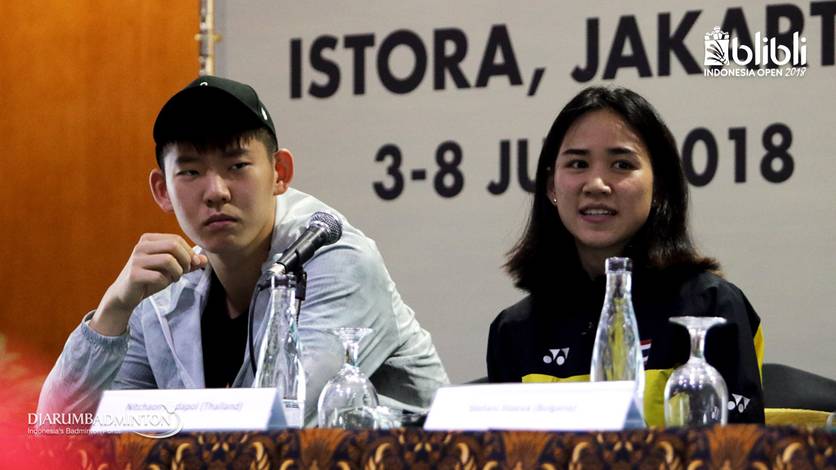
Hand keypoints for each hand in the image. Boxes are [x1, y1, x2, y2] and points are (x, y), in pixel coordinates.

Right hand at [89, 234, 207, 335]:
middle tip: (185, 272)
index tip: (193, 265)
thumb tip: (205, 260)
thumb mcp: (171, 268)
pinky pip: (159, 277)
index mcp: (149, 239)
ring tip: (174, 278)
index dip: (189, 252)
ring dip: (177, 272)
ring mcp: (136, 259)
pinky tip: (161, 284)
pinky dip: (165, 282)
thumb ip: (187, 263)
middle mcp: (141, 246)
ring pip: (168, 260)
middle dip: (186, 260)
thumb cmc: (150, 278)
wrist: (125, 295)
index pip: (177, 239)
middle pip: (174, 246)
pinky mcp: (134, 275)